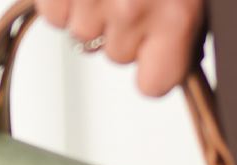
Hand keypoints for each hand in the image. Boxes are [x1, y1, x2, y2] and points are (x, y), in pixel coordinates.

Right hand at [35, 0, 205, 96]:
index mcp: (177, 14)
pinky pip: (53, 14)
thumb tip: (179, 63)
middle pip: (116, 56)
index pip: (154, 84)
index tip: (153, 51)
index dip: (151, 68)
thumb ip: (184, 27)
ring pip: (82, 35)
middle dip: (120, 29)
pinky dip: (61, 0)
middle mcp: (132, 9)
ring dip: (89, 10)